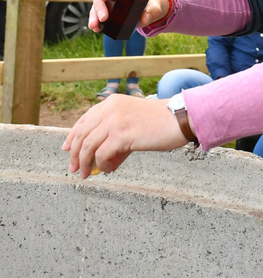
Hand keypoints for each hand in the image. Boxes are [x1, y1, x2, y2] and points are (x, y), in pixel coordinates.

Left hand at [62, 95, 188, 178]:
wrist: (179, 119)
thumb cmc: (161, 122)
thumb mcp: (133, 124)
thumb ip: (116, 139)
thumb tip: (102, 161)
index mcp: (112, 103)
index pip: (84, 120)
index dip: (73, 136)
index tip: (67, 149)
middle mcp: (110, 109)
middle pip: (81, 134)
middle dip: (75, 154)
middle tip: (75, 169)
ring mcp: (114, 121)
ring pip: (87, 146)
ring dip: (84, 163)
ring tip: (87, 174)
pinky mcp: (121, 135)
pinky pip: (101, 155)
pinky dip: (102, 165)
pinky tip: (109, 169)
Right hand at [88, 0, 170, 31]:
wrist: (151, 5)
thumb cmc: (152, 1)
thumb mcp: (155, 5)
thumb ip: (152, 11)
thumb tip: (145, 19)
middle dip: (100, 6)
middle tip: (103, 18)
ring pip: (97, 3)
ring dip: (94, 15)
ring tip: (94, 26)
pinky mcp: (106, 6)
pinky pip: (97, 12)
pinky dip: (95, 20)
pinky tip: (95, 28)